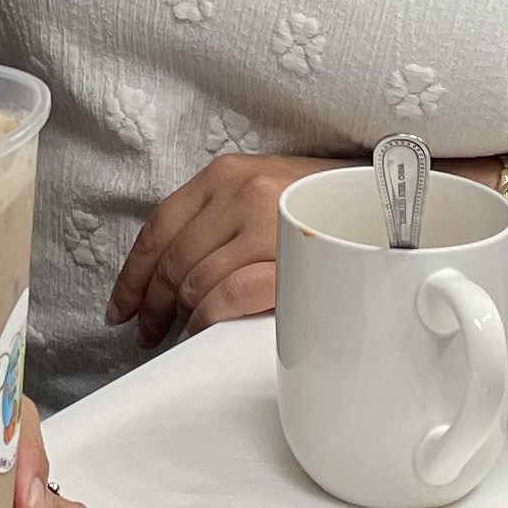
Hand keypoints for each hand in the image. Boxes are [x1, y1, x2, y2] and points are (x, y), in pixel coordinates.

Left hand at [105, 152, 349, 346]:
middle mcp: (241, 192)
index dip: (133, 274)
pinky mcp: (288, 257)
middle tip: (148, 331)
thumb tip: (173, 270)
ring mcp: (266, 223)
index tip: (121, 306)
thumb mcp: (262, 189)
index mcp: (226, 173)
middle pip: (173, 260)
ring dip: (179, 317)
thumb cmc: (323, 201)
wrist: (385, 200)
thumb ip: (218, 216)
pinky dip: (208, 319)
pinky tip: (205, 329)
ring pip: (196, 281)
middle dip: (152, 305)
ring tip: (179, 334)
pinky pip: (229, 296)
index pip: (159, 226)